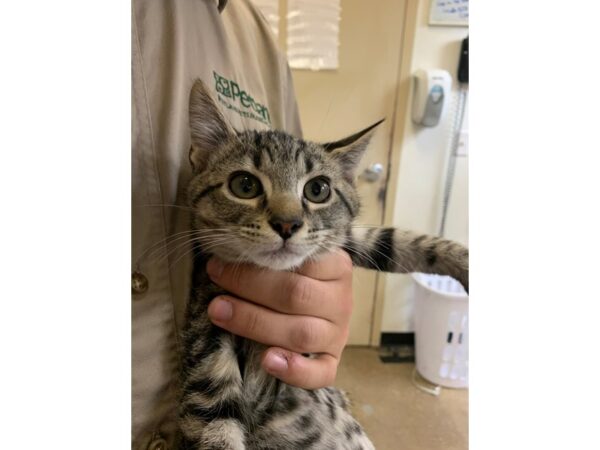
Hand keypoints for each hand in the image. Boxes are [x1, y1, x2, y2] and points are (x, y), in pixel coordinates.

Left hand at [205, 251, 352, 388]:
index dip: (256, 263)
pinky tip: (268, 361)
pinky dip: (295, 370)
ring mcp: (338, 334)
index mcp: (336, 267)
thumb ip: (273, 256)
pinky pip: (320, 373)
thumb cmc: (294, 281)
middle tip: (215, 282)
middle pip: (296, 295)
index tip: (220, 263)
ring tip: (220, 313)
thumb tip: (227, 252)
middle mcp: (341, 300)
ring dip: (256, 324)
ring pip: (302, 333)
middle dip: (249, 288)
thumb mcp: (292, 262)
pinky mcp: (332, 362)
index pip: (299, 261)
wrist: (318, 311)